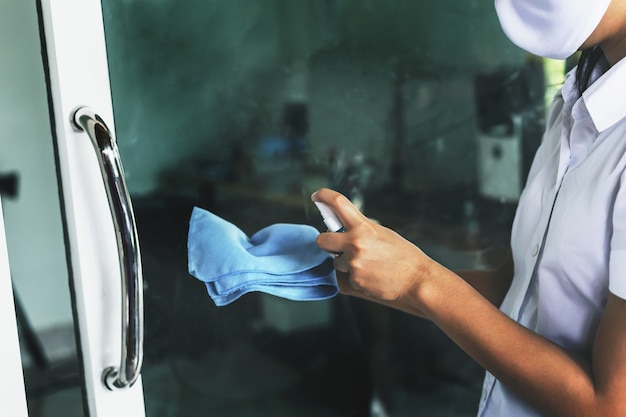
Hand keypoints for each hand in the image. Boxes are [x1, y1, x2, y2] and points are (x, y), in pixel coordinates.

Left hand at [311, 188, 433, 302]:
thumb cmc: (403, 256)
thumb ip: (361, 229)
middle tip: (337, 246)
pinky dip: (355, 277)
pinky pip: (345, 277)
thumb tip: (342, 227)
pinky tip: (371, 276)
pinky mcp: (354, 281)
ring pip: (335, 261)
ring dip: (345, 263)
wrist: (417, 280)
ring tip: (367, 264)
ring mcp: (353, 263)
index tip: (317, 196)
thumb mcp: (383, 233)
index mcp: (363, 227)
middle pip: (322, 239)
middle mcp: (355, 243)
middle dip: (327, 243)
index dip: (324, 196)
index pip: (338, 203)